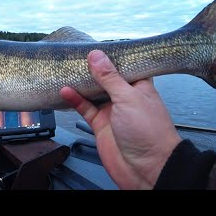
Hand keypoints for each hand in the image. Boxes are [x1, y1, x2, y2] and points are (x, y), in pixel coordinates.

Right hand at [60, 50, 181, 189]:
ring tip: (68, 70)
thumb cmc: (150, 133)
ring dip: (81, 84)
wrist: (148, 170)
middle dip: (92, 69)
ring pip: (93, 93)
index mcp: (139, 86)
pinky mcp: (101, 125)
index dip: (110, 56)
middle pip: (105, 78)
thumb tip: (97, 56)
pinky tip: (66, 91)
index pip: (124, 65)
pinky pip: (85, 109)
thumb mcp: (128, 98)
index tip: (95, 45)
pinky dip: (75, 100)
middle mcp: (125, 97)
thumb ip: (110, 77)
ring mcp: (112, 111)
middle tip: (76, 55)